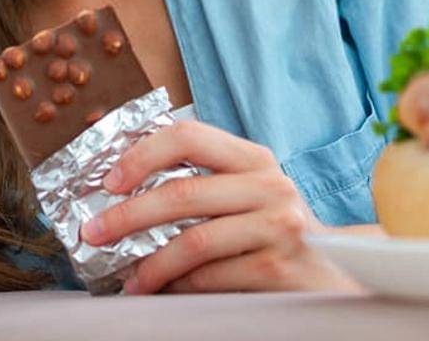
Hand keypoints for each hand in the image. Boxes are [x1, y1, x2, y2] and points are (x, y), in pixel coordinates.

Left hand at [79, 120, 354, 294]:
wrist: (335, 273)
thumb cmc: (273, 232)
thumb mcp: (246, 194)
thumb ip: (201, 183)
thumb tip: (122, 193)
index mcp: (253, 157)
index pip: (188, 136)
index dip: (141, 154)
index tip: (110, 182)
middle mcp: (270, 184)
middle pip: (182, 192)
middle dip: (126, 216)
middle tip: (93, 233)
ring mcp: (279, 226)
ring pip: (194, 241)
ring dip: (150, 264)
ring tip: (129, 280)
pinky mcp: (280, 268)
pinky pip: (213, 278)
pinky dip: (179, 288)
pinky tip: (164, 293)